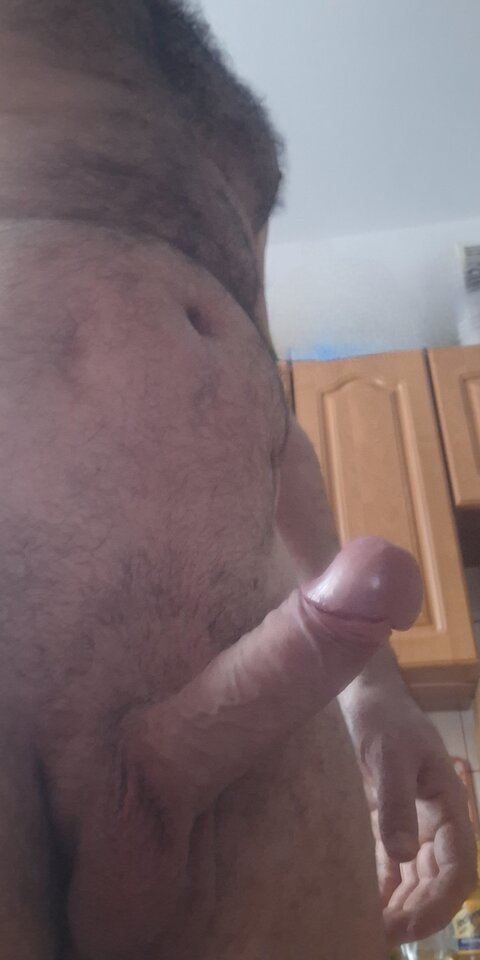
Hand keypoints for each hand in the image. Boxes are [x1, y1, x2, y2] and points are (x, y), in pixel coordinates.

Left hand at [348, 688, 476, 944]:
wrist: (364, 695)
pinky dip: (382, 887)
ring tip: (369, 928)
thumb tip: (402, 855)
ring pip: (416, 879)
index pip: (458, 867)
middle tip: (379, 934)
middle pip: (436, 881)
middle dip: (415, 912)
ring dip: (400, 906)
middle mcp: (436, 820)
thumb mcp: (388, 754)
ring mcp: (413, 822)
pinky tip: (363, 905)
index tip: (409, 926)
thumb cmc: (382, 717)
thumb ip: (395, 802)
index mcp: (449, 804)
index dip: (441, 903)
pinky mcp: (388, 821)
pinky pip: (392, 864)